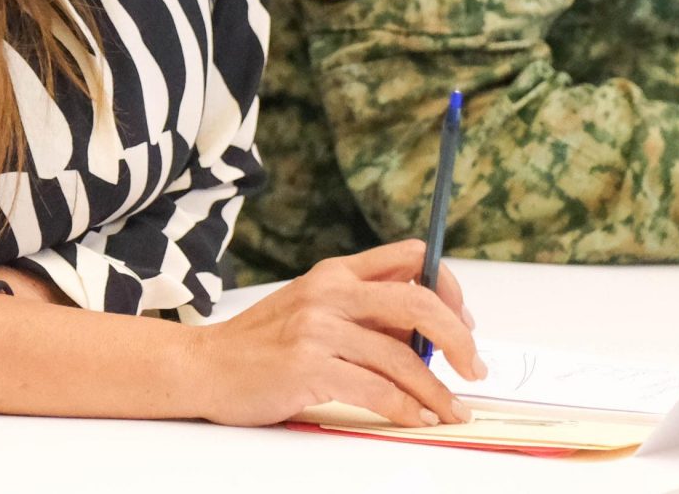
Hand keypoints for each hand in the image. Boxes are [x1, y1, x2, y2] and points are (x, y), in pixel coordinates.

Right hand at [189, 240, 481, 428]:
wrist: (204, 366)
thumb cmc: (262, 343)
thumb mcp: (313, 308)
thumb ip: (363, 311)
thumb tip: (426, 332)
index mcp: (335, 271)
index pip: (410, 257)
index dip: (447, 287)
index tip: (464, 322)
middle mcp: (329, 292)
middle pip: (416, 300)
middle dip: (458, 336)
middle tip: (475, 367)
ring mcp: (317, 328)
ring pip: (400, 356)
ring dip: (435, 390)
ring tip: (452, 410)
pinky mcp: (307, 366)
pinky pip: (375, 389)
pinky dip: (405, 409)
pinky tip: (418, 420)